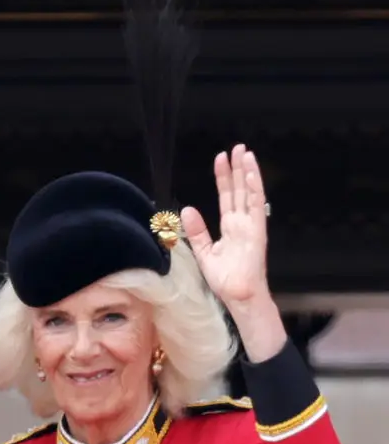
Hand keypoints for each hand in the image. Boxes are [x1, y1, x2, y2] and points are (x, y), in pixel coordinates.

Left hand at [180, 144, 270, 305]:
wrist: (237, 295)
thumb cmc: (225, 279)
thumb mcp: (204, 252)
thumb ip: (197, 231)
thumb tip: (187, 210)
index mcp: (231, 227)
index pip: (227, 196)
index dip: (223, 178)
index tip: (220, 159)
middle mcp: (243, 223)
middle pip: (240, 190)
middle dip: (237, 169)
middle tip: (236, 148)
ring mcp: (252, 226)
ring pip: (250, 193)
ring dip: (248, 172)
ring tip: (244, 153)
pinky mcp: (257, 231)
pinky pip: (257, 206)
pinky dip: (255, 189)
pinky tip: (251, 173)